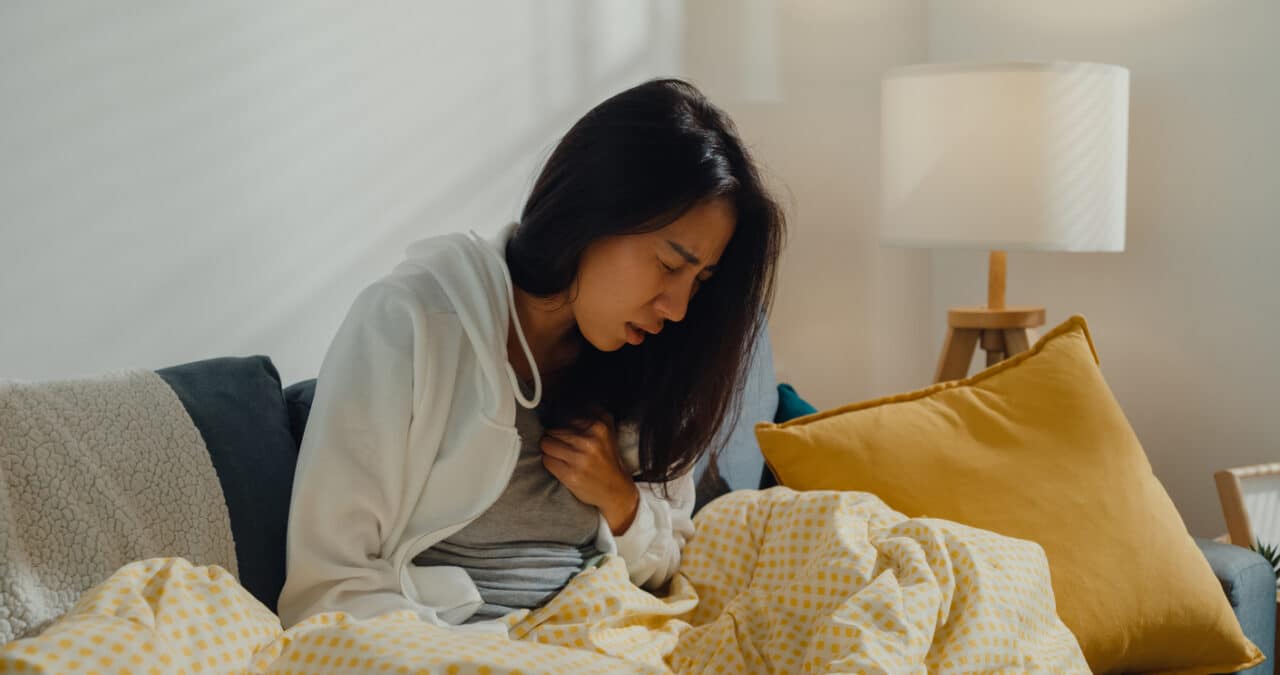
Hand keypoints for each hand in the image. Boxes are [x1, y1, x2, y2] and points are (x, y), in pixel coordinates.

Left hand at [540, 413, 640, 534]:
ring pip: (547, 445)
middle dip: (555, 440)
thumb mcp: (609, 433)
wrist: (616, 490)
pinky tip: (561, 466)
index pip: (565, 420)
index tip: (567, 437)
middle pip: (553, 432)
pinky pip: (547, 461)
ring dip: (550, 451)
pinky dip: (550, 463)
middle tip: (564, 449)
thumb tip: (576, 402)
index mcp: (599, 428)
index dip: (563, 429)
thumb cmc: (609, 461)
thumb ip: (596, 414)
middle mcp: (589, 441)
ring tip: (562, 457)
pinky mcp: (570, 474)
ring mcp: (579, 458)